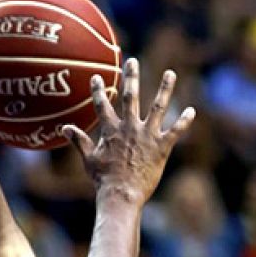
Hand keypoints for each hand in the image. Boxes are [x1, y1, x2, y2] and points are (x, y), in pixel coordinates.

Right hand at [63, 58, 195, 204]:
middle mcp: (130, 128)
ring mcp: (147, 136)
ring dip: (165, 89)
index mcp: (111, 130)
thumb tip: (63, 128)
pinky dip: (184, 121)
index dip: (99, 90)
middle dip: (131, 78)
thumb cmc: (103, 181)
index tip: (98, 76)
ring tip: (170, 73)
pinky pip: (176, 131)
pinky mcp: (162, 148)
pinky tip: (192, 111)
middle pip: (130, 97)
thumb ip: (79, 141)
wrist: (121, 195)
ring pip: (158, 107)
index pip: (103, 105)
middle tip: (132, 61)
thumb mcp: (88, 159)